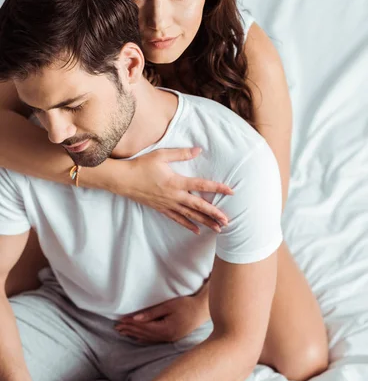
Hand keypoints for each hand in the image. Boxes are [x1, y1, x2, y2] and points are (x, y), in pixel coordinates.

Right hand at [115, 147, 233, 233]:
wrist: (123, 180)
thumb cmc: (141, 165)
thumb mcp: (161, 155)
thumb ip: (181, 153)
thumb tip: (199, 150)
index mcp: (176, 182)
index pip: (201, 186)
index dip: (217, 188)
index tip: (231, 191)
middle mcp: (174, 196)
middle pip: (198, 207)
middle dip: (214, 214)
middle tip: (227, 221)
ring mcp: (168, 204)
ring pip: (190, 216)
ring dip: (205, 222)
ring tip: (218, 229)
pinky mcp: (161, 209)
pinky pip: (177, 219)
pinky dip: (188, 225)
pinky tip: (197, 230)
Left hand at [115, 281, 210, 342]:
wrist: (202, 310)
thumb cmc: (186, 304)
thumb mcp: (169, 306)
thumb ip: (152, 313)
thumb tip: (135, 319)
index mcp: (165, 329)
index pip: (143, 328)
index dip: (130, 324)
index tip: (120, 321)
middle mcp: (166, 337)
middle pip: (144, 334)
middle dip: (129, 330)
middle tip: (116, 327)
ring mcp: (169, 338)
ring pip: (147, 338)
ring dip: (134, 334)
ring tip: (123, 332)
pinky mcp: (172, 337)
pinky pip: (154, 339)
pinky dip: (143, 338)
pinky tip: (137, 338)